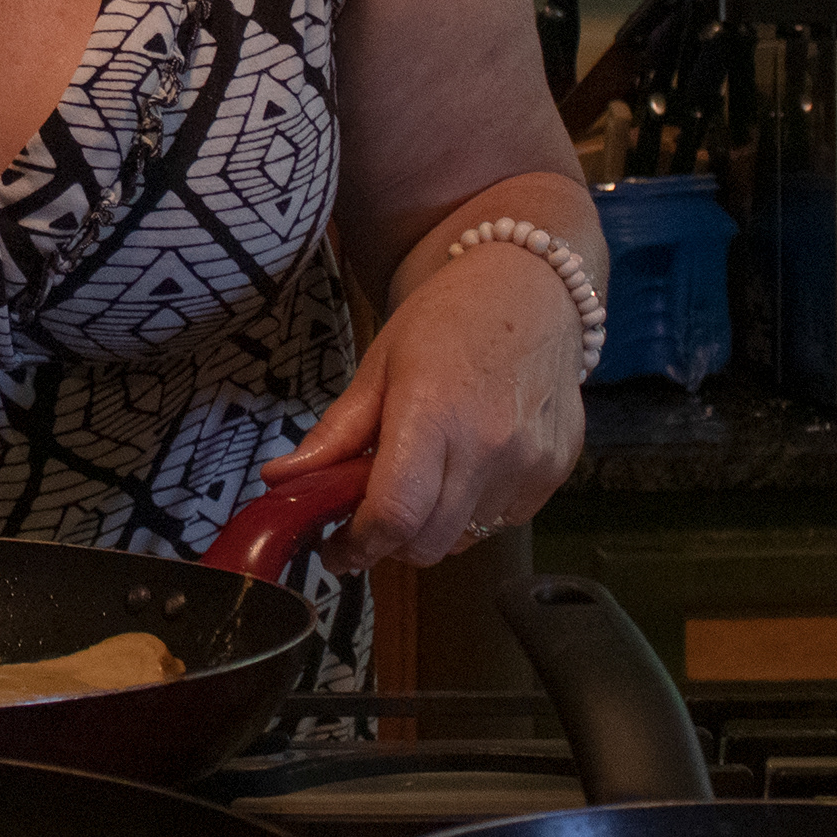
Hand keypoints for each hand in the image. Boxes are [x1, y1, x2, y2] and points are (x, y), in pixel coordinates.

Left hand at [254, 241, 582, 573]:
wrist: (533, 288)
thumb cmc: (447, 319)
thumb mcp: (379, 365)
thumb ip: (335, 432)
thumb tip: (279, 481)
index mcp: (434, 412)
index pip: (394, 515)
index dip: (357, 545)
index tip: (335, 548)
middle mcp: (489, 447)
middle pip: (427, 543)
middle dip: (388, 544)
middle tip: (368, 517)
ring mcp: (530, 464)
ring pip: (464, 540)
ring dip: (431, 529)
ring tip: (421, 483)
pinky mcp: (556, 474)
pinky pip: (501, 523)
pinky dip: (472, 513)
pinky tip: (464, 470)